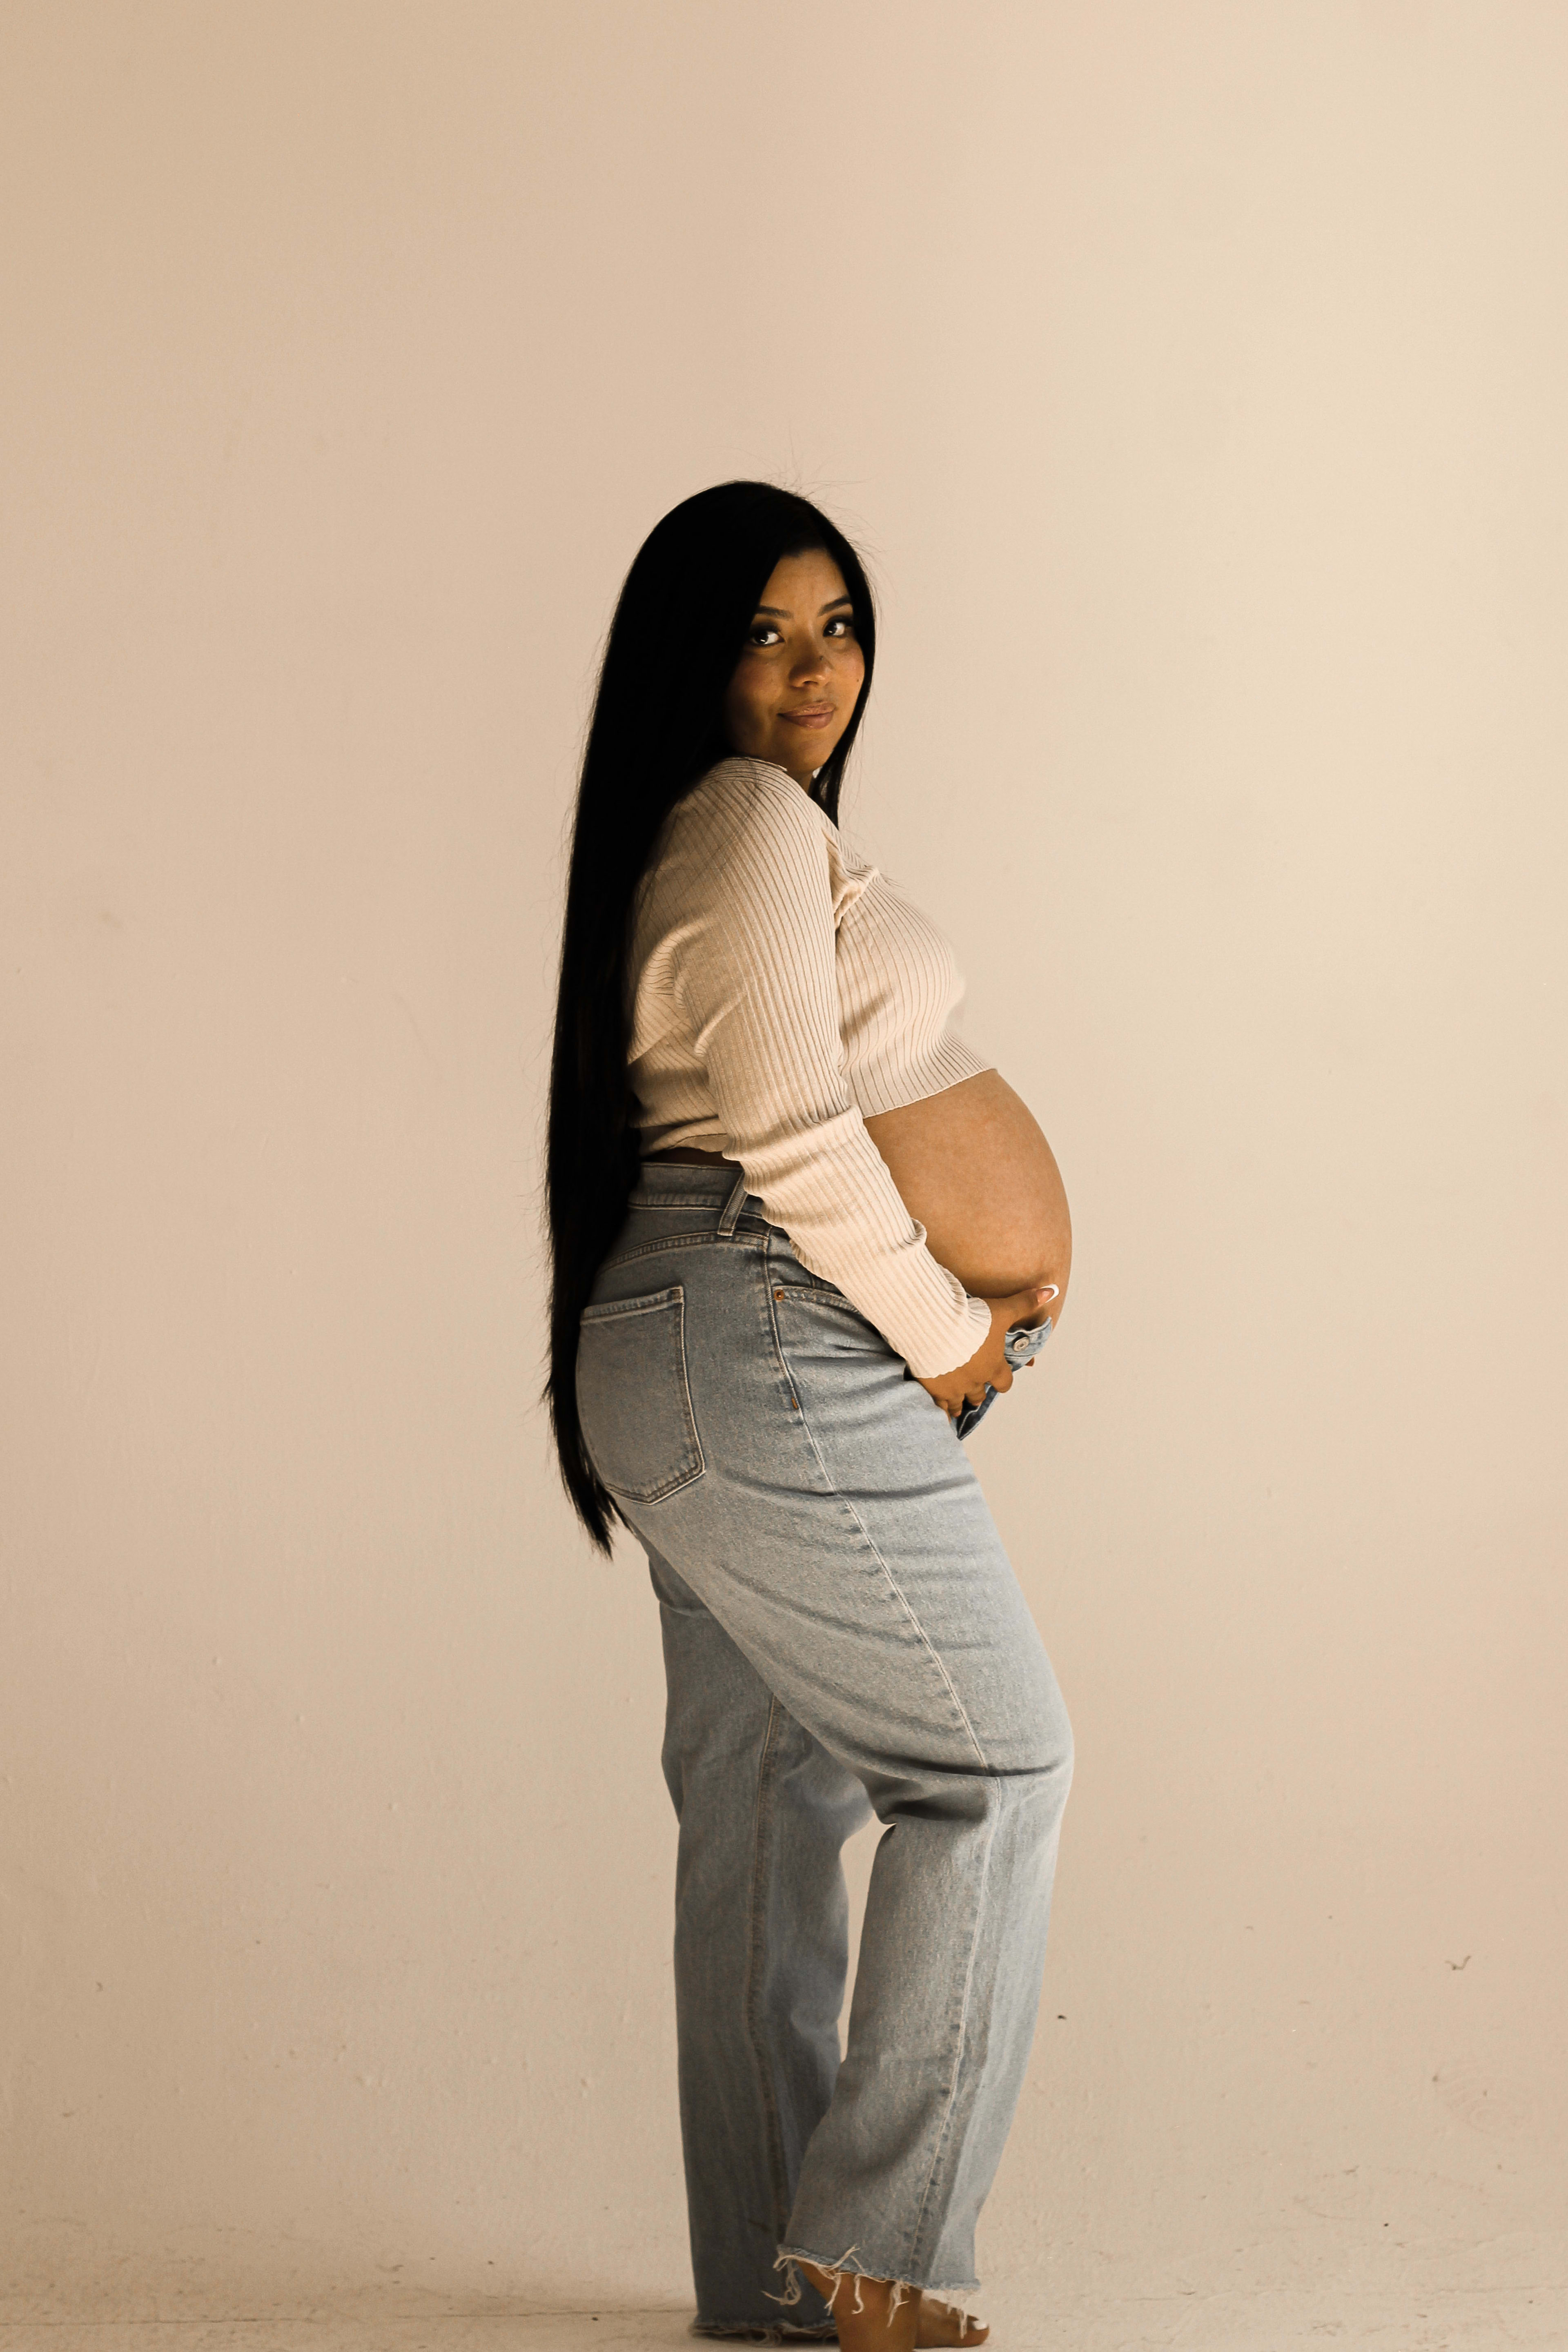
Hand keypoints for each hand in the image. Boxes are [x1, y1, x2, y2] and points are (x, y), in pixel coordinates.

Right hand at [914, 1285, 1056, 1422]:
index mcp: (993, 1366)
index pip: (1004, 1382)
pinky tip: (938, 1412)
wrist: (936, 1326)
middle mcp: (975, 1381)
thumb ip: (1024, 1303)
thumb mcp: (1002, 1310)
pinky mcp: (933, 1388)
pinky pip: (939, 1407)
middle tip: (974, 1390)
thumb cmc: (971, 1320)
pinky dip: (941, 1410)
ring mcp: (954, 1387)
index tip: (998, 1379)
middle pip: (979, 1395)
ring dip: (960, 1403)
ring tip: (957, 1406)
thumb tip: (1050, 1291)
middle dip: (978, 1392)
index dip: (1002, 1380)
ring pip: (959, 1402)